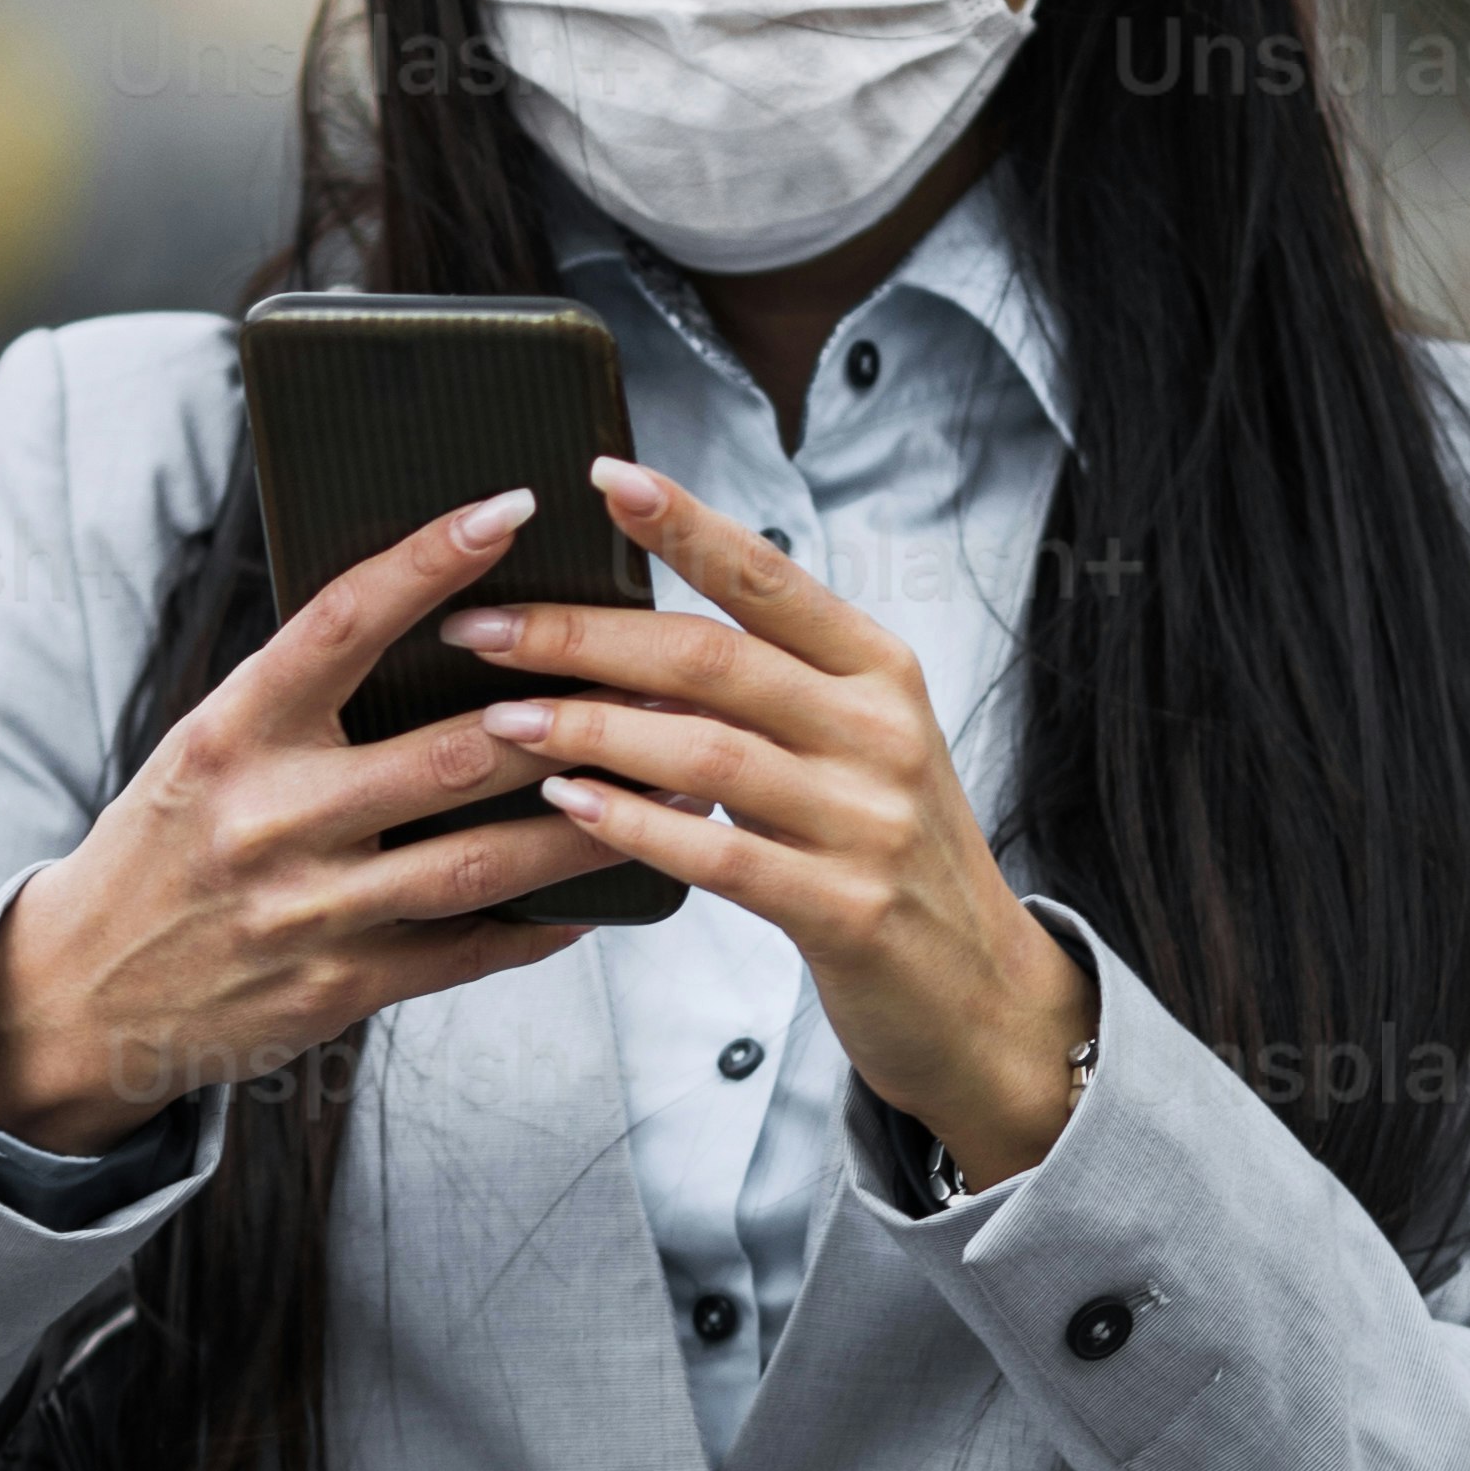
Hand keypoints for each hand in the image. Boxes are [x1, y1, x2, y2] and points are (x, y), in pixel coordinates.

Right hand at [0, 490, 625, 1147]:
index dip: (429, 560)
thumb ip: (303, 694)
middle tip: (665, 674)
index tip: (511, 507)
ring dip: (590, 822)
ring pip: (482, 862)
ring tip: (676, 785)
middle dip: (571, 715)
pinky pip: (466, 950)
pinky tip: (603, 894)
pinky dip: (543, 923)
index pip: (340, 622)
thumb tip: (435, 613)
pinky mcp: (337, 989)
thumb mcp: (205, 748)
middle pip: (451, 754)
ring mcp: (308, 912)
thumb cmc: (166, 845)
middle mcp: (270, 818)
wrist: (81, 993)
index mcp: (230, 732)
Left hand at [456, 455, 1094, 1187]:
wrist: (985, 994)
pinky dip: (635, 825)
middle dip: (583, 636)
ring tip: (503, 720)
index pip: (767, 575)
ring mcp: (868, 820)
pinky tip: (571, 807)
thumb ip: (768, 692)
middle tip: (484, 628)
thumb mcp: (854, 748)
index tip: (601, 477)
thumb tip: (628, 643)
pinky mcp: (846, 909)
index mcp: (878, 669)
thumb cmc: (891, 857)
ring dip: (589, 731)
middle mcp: (880, 729)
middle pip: (711, 657)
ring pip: (704, 752)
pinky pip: (719, 855)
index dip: (684, 522)